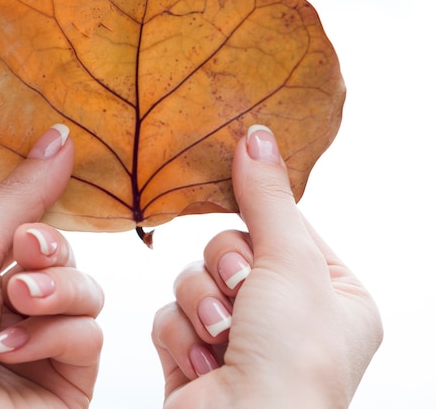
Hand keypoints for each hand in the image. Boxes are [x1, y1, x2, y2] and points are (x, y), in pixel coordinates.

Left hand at [0, 125, 103, 408]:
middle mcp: (14, 308)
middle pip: (65, 257)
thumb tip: (61, 137)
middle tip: (24, 258)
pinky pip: (91, 335)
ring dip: (54, 294)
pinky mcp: (70, 377)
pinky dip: (57, 338)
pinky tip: (16, 354)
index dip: (40, 217)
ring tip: (18, 308)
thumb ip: (21, 195)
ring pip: (88, 292)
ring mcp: (44, 343)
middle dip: (48, 253)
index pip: (32, 230)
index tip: (33, 205)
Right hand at [152, 125, 382, 407]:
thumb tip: (256, 136)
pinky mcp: (194, 352)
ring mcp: (238, 337)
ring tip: (224, 337)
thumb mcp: (290, 262)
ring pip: (193, 277)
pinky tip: (205, 362)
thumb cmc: (292, 364)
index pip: (284, 227)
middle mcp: (286, 317)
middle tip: (244, 296)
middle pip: (230, 248)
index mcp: (331, 298)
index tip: (245, 203)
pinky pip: (169, 312)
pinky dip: (182, 333)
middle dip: (228, 271)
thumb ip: (267, 197)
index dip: (262, 220)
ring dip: (203, 304)